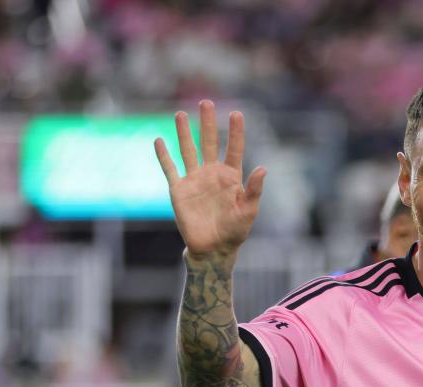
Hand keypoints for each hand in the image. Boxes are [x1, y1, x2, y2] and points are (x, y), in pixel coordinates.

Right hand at [154, 100, 266, 258]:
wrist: (214, 248)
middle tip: (206, 102)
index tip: (237, 113)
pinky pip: (170, 169)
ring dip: (183, 132)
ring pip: (188, 150)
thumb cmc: (235, 231)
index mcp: (231, 177)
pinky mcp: (179, 190)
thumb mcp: (249, 210)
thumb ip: (255, 189)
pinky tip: (159, 140)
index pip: (234, 149)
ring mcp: (194, 180)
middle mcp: (212, 174)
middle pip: (209, 142)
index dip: (235, 132)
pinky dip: (164, 156)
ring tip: (181, 113)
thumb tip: (263, 168)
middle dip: (208, 123)